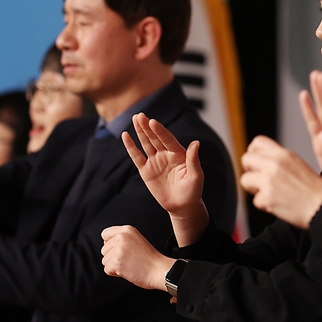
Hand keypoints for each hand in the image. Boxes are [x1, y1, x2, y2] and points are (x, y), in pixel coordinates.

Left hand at [101, 225, 173, 291]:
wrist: (159, 270)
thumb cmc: (150, 259)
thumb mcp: (136, 239)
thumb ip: (122, 239)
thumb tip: (107, 244)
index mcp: (126, 230)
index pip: (105, 234)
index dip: (110, 244)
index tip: (119, 250)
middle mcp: (121, 237)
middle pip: (104, 249)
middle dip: (112, 257)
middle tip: (128, 259)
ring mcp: (118, 250)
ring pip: (104, 260)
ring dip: (114, 265)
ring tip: (129, 265)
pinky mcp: (116, 262)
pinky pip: (107, 270)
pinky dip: (115, 273)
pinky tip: (127, 271)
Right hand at [123, 113, 208, 244]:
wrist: (182, 206)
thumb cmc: (192, 191)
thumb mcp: (196, 177)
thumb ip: (194, 160)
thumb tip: (196, 143)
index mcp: (179, 154)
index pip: (168, 139)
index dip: (160, 131)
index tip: (153, 122)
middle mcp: (166, 154)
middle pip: (155, 138)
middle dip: (147, 127)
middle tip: (140, 115)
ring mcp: (155, 161)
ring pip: (146, 143)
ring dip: (140, 131)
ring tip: (135, 118)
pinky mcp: (145, 170)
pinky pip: (137, 157)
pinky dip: (131, 147)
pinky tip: (126, 135)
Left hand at [239, 136, 321, 229]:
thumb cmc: (315, 190)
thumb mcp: (298, 165)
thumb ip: (280, 162)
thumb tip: (260, 164)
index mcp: (284, 154)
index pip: (257, 142)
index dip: (253, 153)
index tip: (257, 164)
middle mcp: (275, 163)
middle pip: (246, 159)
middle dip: (250, 171)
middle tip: (260, 181)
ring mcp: (269, 179)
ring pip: (244, 180)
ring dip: (254, 189)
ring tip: (270, 194)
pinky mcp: (267, 196)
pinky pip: (255, 201)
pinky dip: (264, 206)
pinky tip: (278, 205)